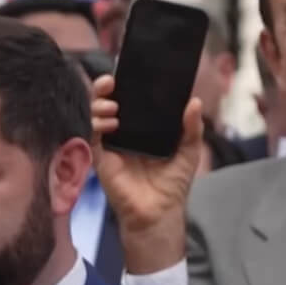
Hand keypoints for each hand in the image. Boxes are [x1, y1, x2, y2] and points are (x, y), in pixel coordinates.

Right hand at [90, 73, 202, 273]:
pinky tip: (112, 124)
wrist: (159, 212)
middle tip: (112, 81)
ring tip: (114, 106)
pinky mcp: (100, 156)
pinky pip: (91, 134)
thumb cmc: (173, 184)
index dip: (125, 84)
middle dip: (105, 87)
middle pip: (107, 101)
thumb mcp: (189, 152)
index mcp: (142, 128)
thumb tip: (195, 101)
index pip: (130, 99)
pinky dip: (97, 124)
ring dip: (100, 104)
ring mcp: (110, 143)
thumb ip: (192, 127)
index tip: (125, 72)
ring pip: (94, 114)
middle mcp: (123, 132)